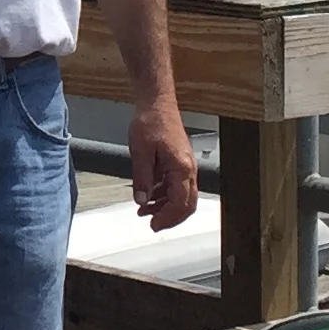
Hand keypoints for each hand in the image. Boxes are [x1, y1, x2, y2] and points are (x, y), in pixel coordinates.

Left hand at [131, 97, 198, 231]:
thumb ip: (142, 179)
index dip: (167, 218)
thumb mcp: (140, 152)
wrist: (157, 103)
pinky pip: (176, 186)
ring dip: (165, 207)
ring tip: (144, 211)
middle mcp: (188, 169)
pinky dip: (164, 195)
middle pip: (187, 205)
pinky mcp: (179, 163)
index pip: (180, 204)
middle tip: (152, 224)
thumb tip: (142, 201)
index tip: (152, 226)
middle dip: (170, 217)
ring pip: (182, 197)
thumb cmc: (151, 121)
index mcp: (181, 168)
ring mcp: (185, 166)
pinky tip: (149, 196)